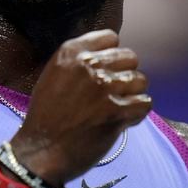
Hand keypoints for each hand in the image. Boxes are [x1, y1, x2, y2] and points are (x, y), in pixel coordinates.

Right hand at [10, 29, 150, 186]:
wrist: (42, 150)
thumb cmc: (46, 114)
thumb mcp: (54, 74)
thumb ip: (79, 61)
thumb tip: (109, 56)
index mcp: (71, 52)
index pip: (110, 37)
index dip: (111, 55)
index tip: (105, 70)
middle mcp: (89, 65)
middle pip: (130, 57)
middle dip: (124, 74)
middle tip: (113, 92)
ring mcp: (105, 88)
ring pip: (141, 80)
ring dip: (133, 94)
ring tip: (118, 106)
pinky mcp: (117, 112)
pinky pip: (145, 103)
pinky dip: (137, 112)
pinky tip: (123, 119)